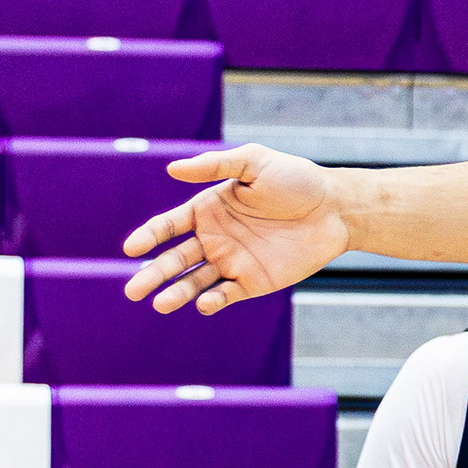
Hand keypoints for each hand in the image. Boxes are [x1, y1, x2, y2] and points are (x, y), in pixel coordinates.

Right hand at [123, 143, 353, 310]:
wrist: (335, 208)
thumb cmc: (295, 180)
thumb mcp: (254, 163)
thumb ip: (215, 166)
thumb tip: (172, 169)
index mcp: (207, 210)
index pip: (168, 226)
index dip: (148, 236)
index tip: (132, 248)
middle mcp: (214, 238)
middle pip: (174, 260)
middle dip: (152, 275)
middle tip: (132, 291)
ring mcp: (232, 262)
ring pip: (194, 282)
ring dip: (176, 293)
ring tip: (159, 303)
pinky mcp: (252, 281)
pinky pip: (226, 294)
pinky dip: (212, 301)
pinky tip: (203, 303)